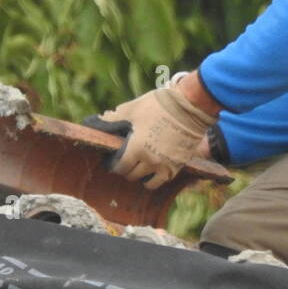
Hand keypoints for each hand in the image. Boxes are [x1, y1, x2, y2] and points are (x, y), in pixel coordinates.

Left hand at [87, 76, 218, 190]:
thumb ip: (113, 119)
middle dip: (127, 169)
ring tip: (141, 166)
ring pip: (148, 182)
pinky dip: (156, 177)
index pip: (120, 167)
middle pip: (132, 176)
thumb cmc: (158, 106)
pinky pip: (163, 180)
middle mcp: (150, 161)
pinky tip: (154, 167)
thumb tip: (98, 121)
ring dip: (141, 176)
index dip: (114, 165)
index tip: (112, 161)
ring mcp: (166, 165)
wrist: (190, 107)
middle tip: (126, 161)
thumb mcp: (132, 109)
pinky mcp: (178, 165)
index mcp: (137, 148)